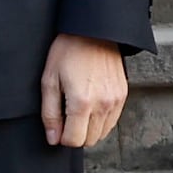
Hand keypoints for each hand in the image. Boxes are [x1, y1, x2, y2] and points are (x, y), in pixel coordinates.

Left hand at [41, 34, 130, 151]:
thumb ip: (50, 113)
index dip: (61, 137)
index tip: (57, 125)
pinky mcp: (122, 96)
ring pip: (102, 133)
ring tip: (78, 107)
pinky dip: (100, 120)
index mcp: (82, 102)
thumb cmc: (68, 51)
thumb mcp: (49, 80)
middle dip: (75, 133)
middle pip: (89, 140)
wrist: (94, 32)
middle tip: (66, 115)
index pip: (74, 141)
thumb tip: (53, 138)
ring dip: (88, 128)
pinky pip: (112, 121)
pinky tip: (91, 104)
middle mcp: (102, 105)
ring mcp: (115, 101)